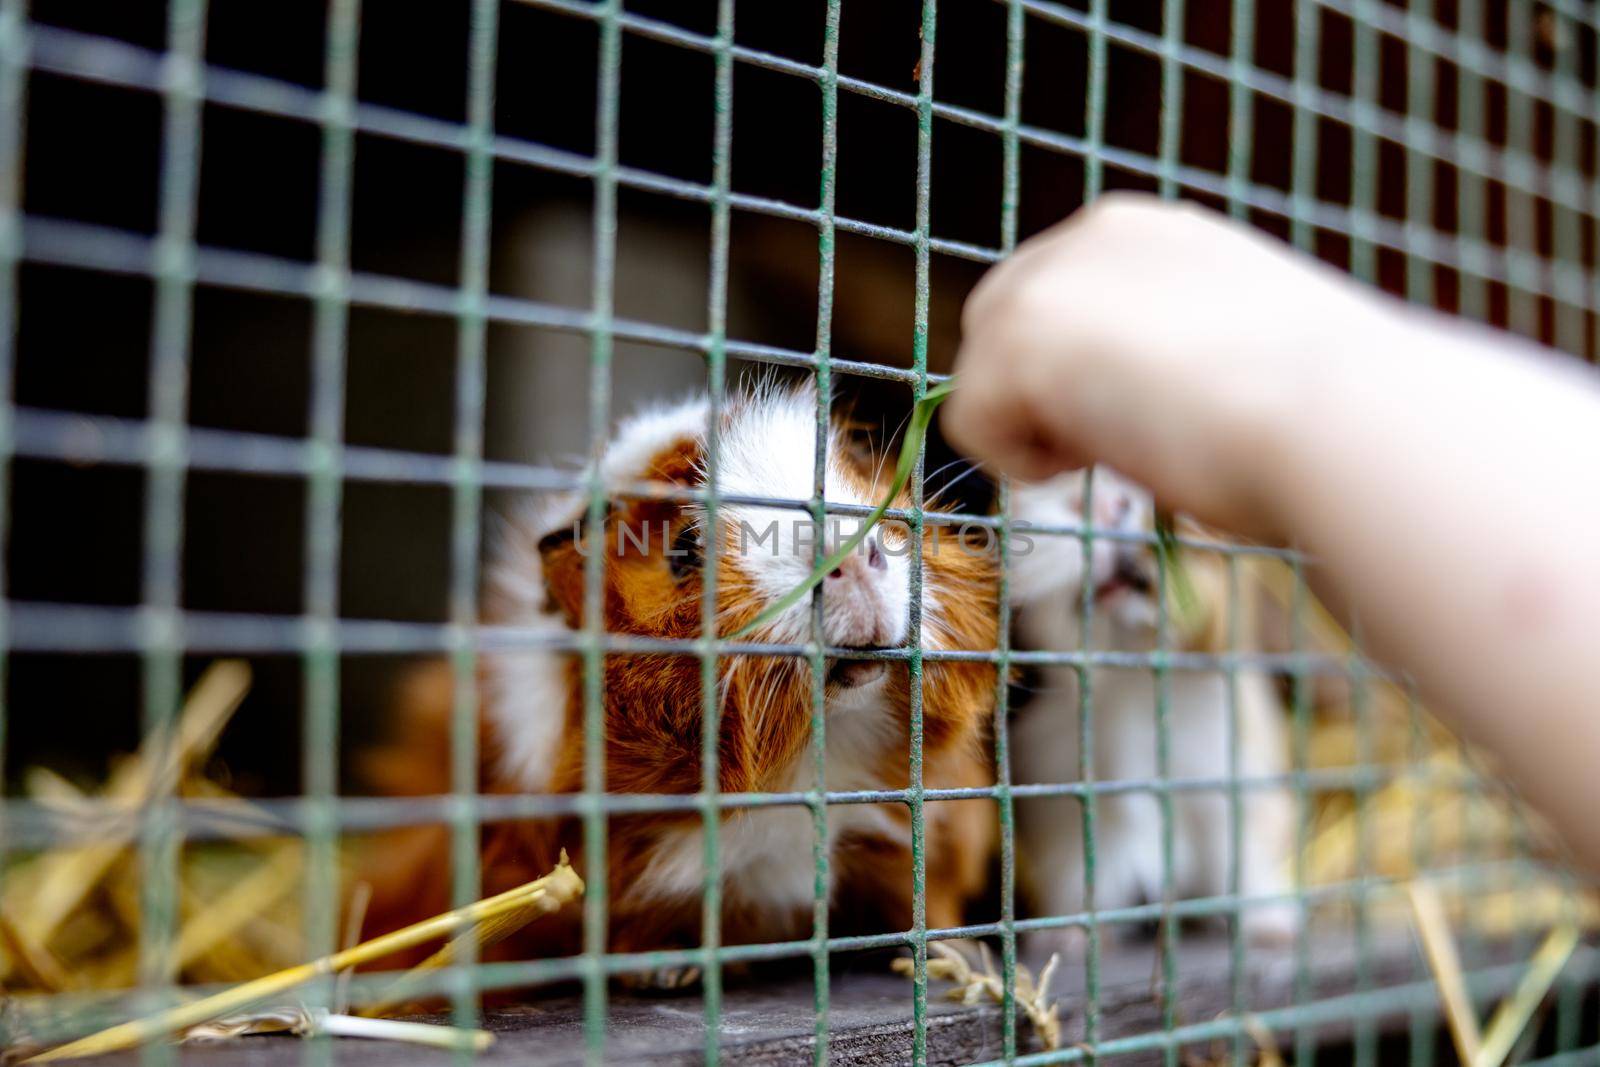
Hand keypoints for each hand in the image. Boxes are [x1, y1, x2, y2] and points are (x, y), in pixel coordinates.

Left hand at [944, 192, 1397, 539]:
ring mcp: (1041, 283)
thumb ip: (1159, 350)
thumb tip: (1123, 404)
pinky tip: (1105, 456)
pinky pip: (970, 428)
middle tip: (1135, 434)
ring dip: (1040, 430)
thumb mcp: (1231, 347)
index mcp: (1141, 236)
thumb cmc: (1318, 408)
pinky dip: (1024, 464)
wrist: (1341, 414)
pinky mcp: (1013, 341)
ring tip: (1133, 440)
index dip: (1081, 376)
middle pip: (999, 335)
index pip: (1056, 307)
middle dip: (1044, 398)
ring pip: (982, 381)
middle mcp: (1083, 239)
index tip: (1151, 411)